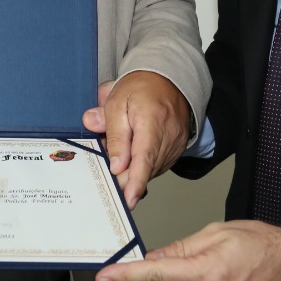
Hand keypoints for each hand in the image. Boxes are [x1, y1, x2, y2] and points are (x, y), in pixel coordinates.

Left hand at [82, 70, 190, 208]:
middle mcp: (169, 137)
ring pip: (149, 171)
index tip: (129, 198)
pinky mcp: (176, 152)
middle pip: (144, 169)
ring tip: (120, 149)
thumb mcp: (117, 102)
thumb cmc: (141, 89)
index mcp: (152, 121)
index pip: (145, 156)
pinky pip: (155, 166)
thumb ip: (112, 131)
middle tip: (104, 165)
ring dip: (131, 168)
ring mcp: (175, 146)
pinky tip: (132, 153)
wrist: (167, 81)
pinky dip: (141, 165)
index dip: (136, 181)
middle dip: (122, 173)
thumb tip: (113, 162)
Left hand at [94, 220, 280, 280]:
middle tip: (153, 255)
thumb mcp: (217, 232)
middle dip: (149, 273)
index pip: (154, 273)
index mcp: (206, 271)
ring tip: (181, 265)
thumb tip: (154, 256)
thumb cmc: (260, 242)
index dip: (126, 275)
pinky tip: (188, 280)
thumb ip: (182, 247)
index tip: (105, 276)